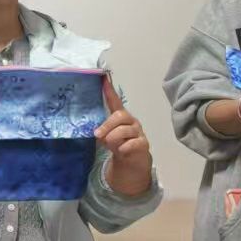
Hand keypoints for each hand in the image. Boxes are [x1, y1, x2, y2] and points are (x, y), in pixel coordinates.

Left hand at [96, 80, 153, 195]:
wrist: (131, 162)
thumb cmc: (117, 144)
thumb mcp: (107, 136)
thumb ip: (102, 130)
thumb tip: (97, 132)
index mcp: (120, 116)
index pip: (115, 100)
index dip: (109, 90)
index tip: (103, 78)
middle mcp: (131, 120)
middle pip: (119, 116)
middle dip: (107, 126)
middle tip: (98, 135)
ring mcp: (138, 131)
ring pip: (123, 131)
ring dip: (113, 140)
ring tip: (112, 146)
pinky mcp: (143, 143)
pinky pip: (130, 144)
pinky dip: (123, 149)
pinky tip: (122, 151)